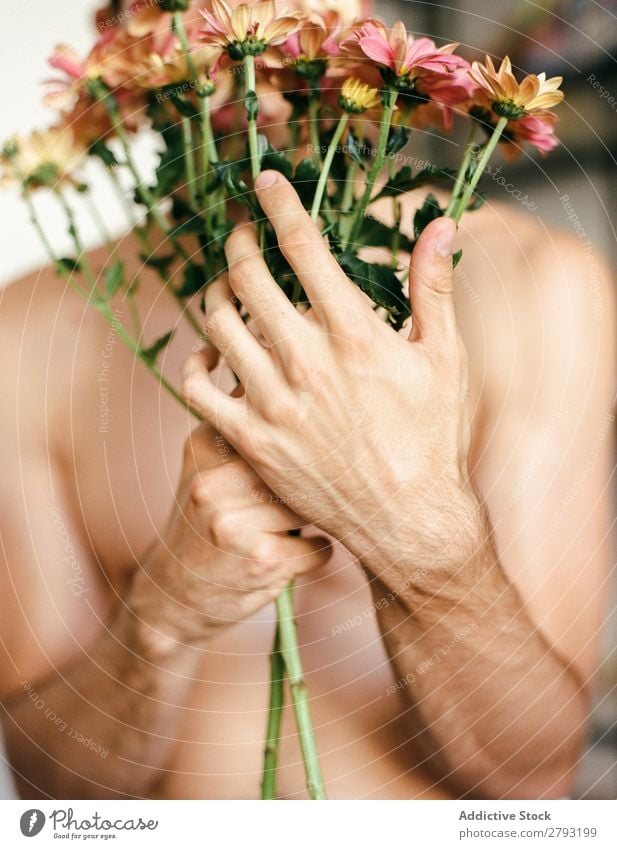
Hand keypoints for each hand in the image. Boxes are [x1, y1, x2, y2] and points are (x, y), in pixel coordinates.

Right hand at [131, 403, 331, 652]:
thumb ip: (242, 435)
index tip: (305, 449)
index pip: (271, 423)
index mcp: (204, 447)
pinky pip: (319, 547)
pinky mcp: (262, 560)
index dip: (296, 440)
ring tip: (283, 532)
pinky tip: (288, 558)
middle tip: (292, 502)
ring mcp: (236, 522)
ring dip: (307, 522)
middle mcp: (215, 481)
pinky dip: (313, 555)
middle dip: (302, 487)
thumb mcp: (206, 470)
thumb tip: (294, 398)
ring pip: (309, 507)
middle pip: (296, 466)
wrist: (172, 597)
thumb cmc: (202, 526)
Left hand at [182, 172, 478, 577]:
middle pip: (248, 276)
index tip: (265, 180)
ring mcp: (273, 403)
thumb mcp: (445, 359)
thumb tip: (440, 226)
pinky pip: (198, 390)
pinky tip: (210, 354)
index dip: (280, 204)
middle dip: (238, 241)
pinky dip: (196, 362)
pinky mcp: (251, 440)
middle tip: (241, 236)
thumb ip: (433, 289)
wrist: (409, 519)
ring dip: (214, 292)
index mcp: (354, 334)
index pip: (304, 247)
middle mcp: (306, 362)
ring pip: (217, 324)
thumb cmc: (432, 438)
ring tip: (224, 287)